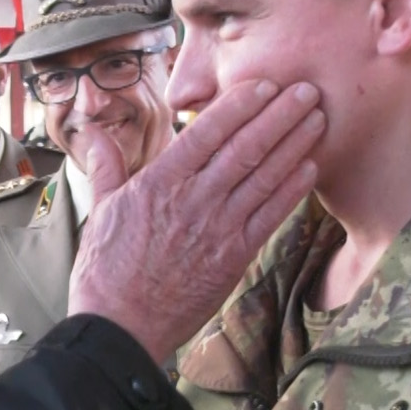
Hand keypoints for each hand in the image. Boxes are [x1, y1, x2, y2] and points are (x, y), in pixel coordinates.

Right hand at [69, 80, 323, 362]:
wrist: (121, 325)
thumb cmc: (106, 269)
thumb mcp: (100, 209)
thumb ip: (106, 166)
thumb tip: (93, 133)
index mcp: (159, 182)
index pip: (206, 132)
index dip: (239, 105)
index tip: (263, 84)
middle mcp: (193, 200)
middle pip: (244, 148)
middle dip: (278, 115)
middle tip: (307, 89)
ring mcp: (217, 228)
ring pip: (263, 177)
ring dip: (293, 145)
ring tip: (317, 119)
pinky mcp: (233, 257)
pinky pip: (270, 216)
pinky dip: (291, 190)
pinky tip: (310, 168)